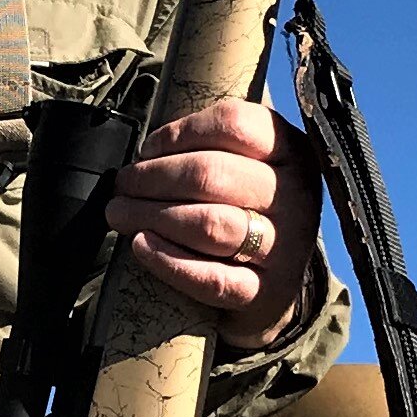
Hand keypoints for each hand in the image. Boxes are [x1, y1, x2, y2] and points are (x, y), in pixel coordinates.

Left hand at [106, 96, 320, 347]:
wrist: (275, 283)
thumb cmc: (248, 208)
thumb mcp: (250, 164)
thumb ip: (214, 142)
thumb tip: (147, 144)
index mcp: (293, 152)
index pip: (234, 124)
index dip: (179, 133)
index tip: (148, 148)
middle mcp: (296, 197)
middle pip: (212, 174)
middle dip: (152, 177)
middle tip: (122, 185)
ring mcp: (285, 248)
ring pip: (209, 224)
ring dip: (151, 215)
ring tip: (119, 213)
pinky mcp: (266, 292)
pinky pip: (210, 278)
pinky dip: (168, 261)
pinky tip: (140, 246)